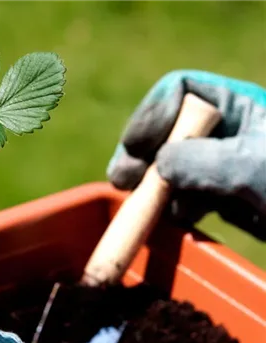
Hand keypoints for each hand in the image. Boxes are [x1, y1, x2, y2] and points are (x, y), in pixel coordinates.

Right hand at [107, 70, 265, 239]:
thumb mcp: (253, 168)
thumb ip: (200, 161)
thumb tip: (156, 166)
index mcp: (240, 106)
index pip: (179, 91)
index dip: (151, 114)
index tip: (139, 149)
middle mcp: (227, 132)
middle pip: (166, 129)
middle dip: (141, 154)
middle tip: (122, 182)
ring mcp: (224, 166)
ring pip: (169, 166)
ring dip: (152, 185)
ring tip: (146, 206)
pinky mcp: (226, 199)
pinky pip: (183, 196)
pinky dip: (170, 207)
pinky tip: (170, 219)